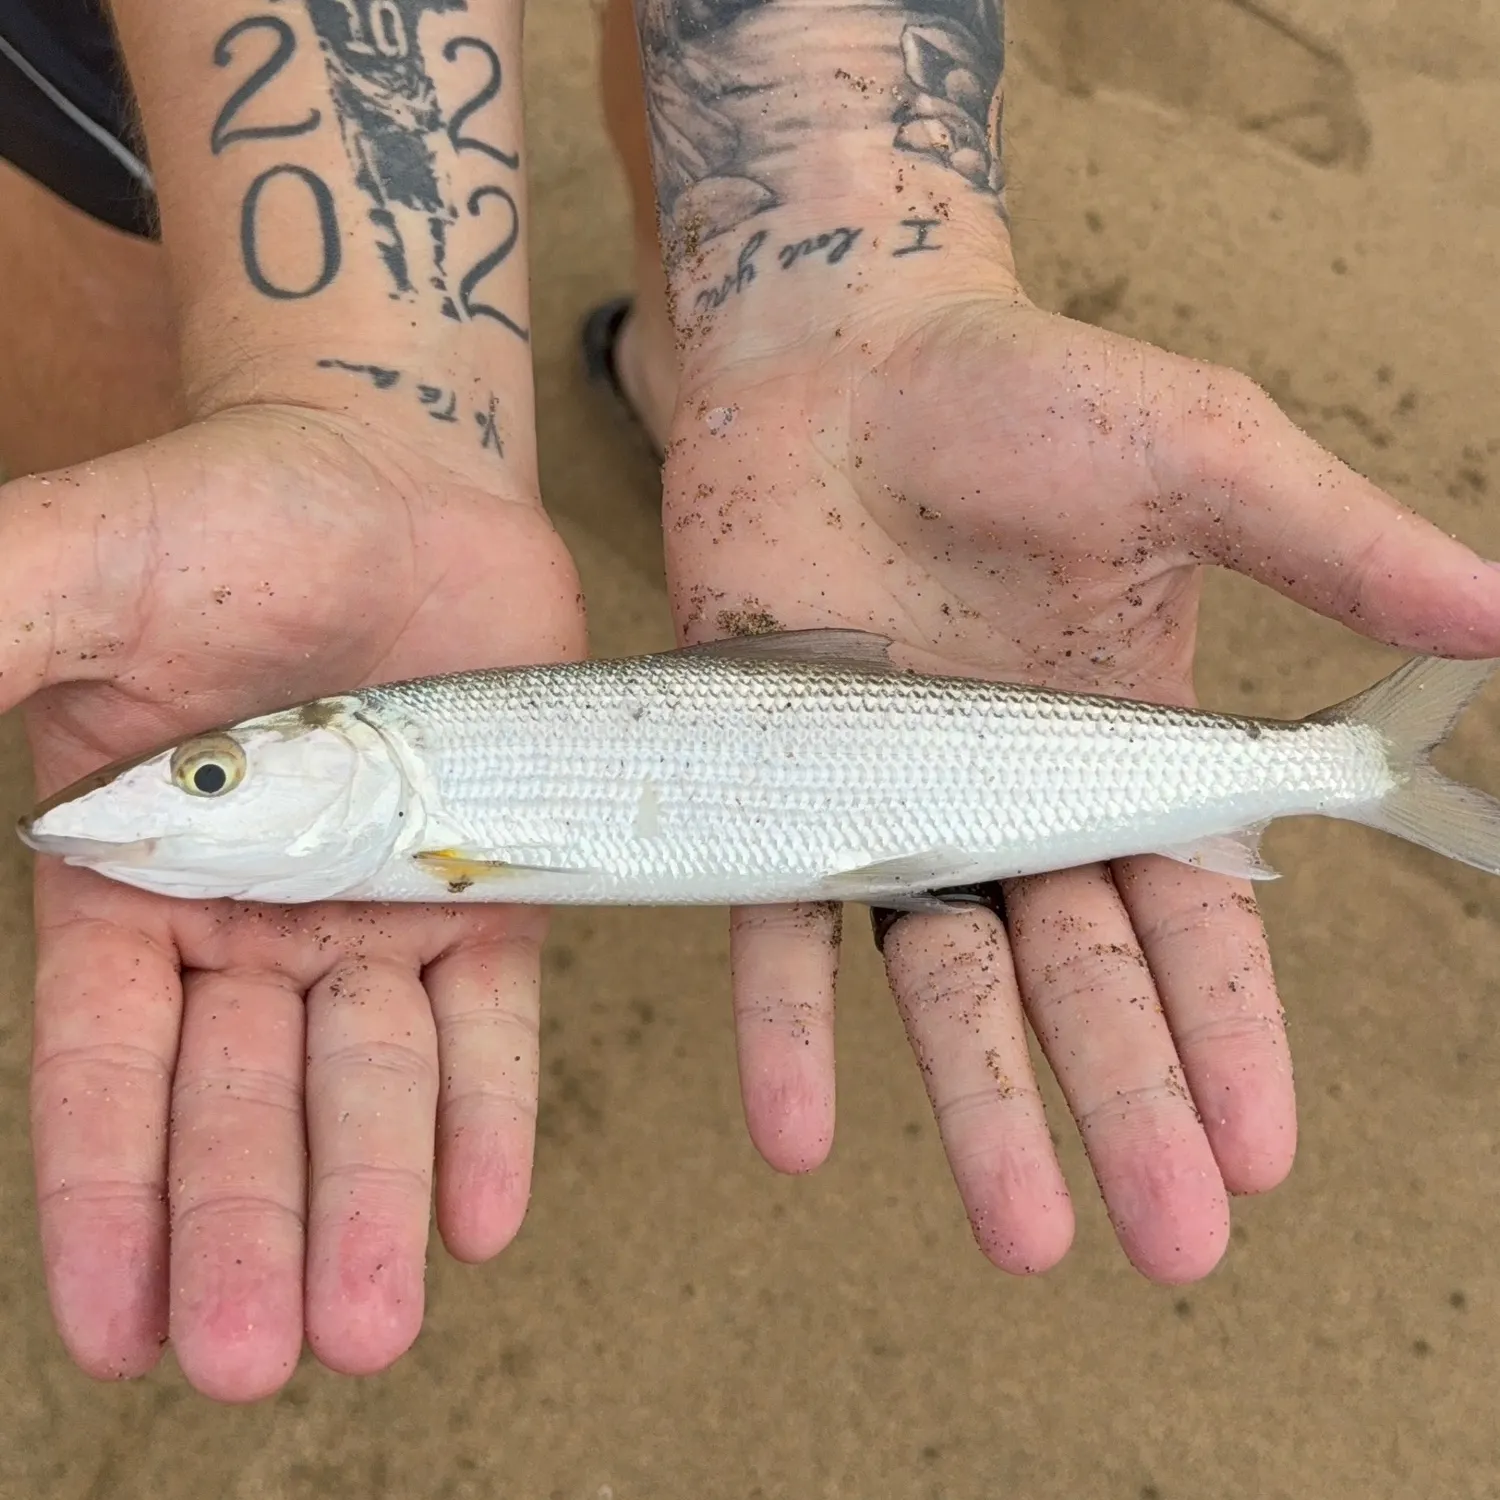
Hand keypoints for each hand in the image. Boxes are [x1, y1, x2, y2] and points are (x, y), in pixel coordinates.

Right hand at [4, 407, 583, 1397]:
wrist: (392, 482)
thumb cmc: (224, 517)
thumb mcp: (74, 574)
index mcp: (135, 883)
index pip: (109, 1073)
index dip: (110, 1200)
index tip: (116, 1334)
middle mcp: (254, 921)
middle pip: (244, 1106)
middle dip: (251, 1229)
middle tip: (263, 1365)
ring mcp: (374, 906)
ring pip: (368, 1081)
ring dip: (368, 1201)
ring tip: (373, 1328)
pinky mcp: (483, 878)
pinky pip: (485, 1015)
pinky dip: (484, 1111)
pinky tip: (482, 1215)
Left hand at [660, 290, 1499, 1280]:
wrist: (837, 359)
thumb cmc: (1020, 393)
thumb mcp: (1200, 456)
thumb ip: (1330, 545)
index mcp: (1126, 747)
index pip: (1191, 917)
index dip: (1229, 1031)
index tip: (1261, 1151)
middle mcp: (1011, 800)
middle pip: (1081, 979)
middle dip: (1130, 1105)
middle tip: (1171, 1243)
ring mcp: (890, 803)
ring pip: (945, 981)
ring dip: (979, 1106)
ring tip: (1020, 1236)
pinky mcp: (775, 786)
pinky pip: (778, 923)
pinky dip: (790, 1025)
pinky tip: (797, 1129)